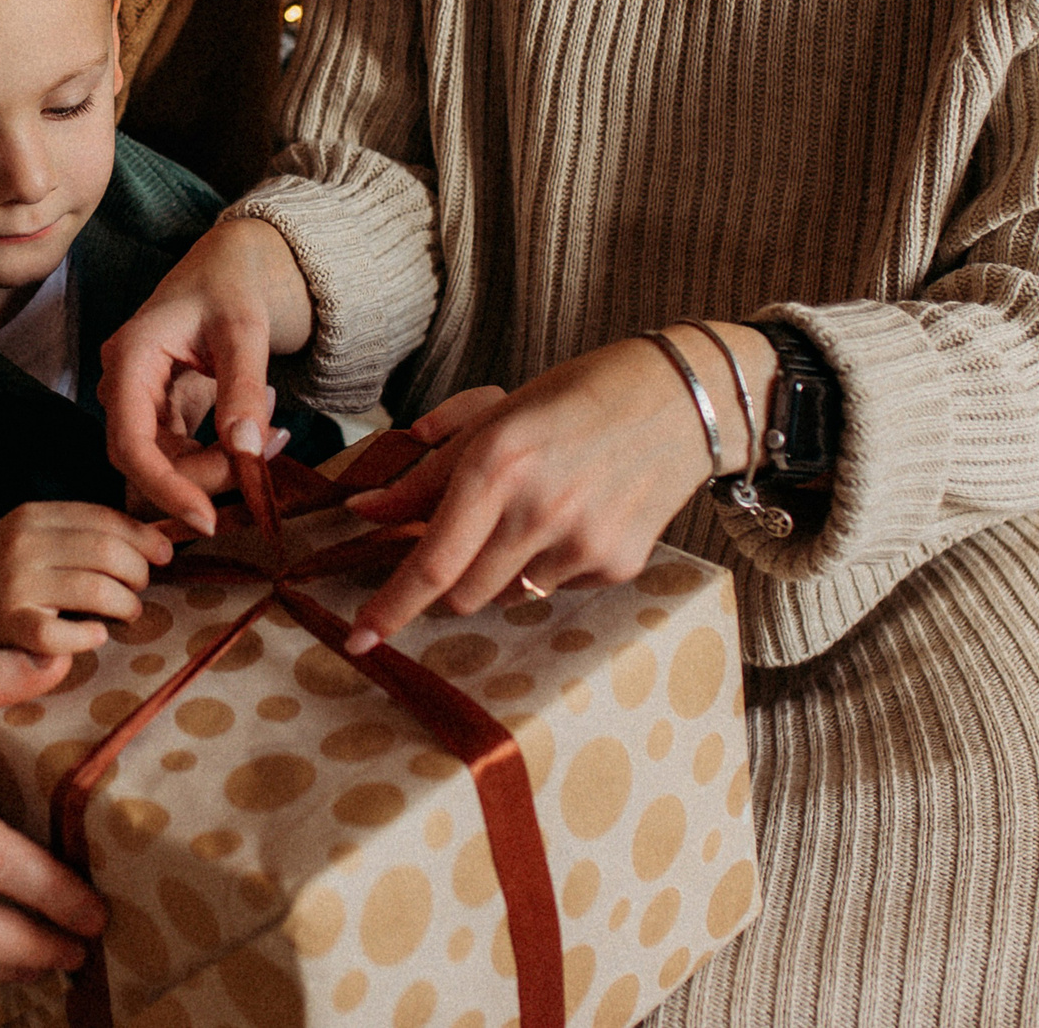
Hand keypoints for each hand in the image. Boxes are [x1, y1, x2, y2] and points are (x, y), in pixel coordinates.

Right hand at [0, 502, 174, 653]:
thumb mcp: (27, 541)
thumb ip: (75, 536)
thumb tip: (151, 541)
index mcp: (31, 516)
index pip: (105, 518)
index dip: (144, 537)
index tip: (163, 554)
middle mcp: (22, 544)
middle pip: (109, 552)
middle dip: (139, 573)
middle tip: (139, 590)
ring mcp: (14, 585)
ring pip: (98, 590)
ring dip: (126, 605)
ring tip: (126, 613)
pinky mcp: (9, 627)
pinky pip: (66, 634)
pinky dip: (90, 637)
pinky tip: (94, 636)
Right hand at [100, 218, 313, 531]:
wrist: (229, 267)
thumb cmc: (230, 286)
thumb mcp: (245, 331)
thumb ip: (243, 389)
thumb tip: (246, 451)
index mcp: (129, 359)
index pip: (131, 445)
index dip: (165, 489)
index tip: (207, 520)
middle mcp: (124, 385)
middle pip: (150, 460)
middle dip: (207, 475)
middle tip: (271, 450)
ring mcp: (140, 402)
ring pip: (168, 463)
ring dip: (222, 465)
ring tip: (276, 430)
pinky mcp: (161, 413)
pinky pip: (184, 454)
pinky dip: (223, 454)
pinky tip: (262, 426)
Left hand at [337, 324, 774, 654]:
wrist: (681, 399)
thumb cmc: (576, 397)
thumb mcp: (494, 416)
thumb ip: (427, 471)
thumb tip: (367, 510)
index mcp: (498, 462)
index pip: (432, 560)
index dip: (390, 607)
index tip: (357, 639)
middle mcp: (539, 509)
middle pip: (463, 594)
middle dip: (447, 582)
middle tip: (460, 541)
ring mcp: (583, 543)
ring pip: (509, 594)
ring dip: (500, 569)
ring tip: (533, 511)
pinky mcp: (617, 565)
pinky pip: (557, 588)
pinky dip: (549, 564)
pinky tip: (577, 516)